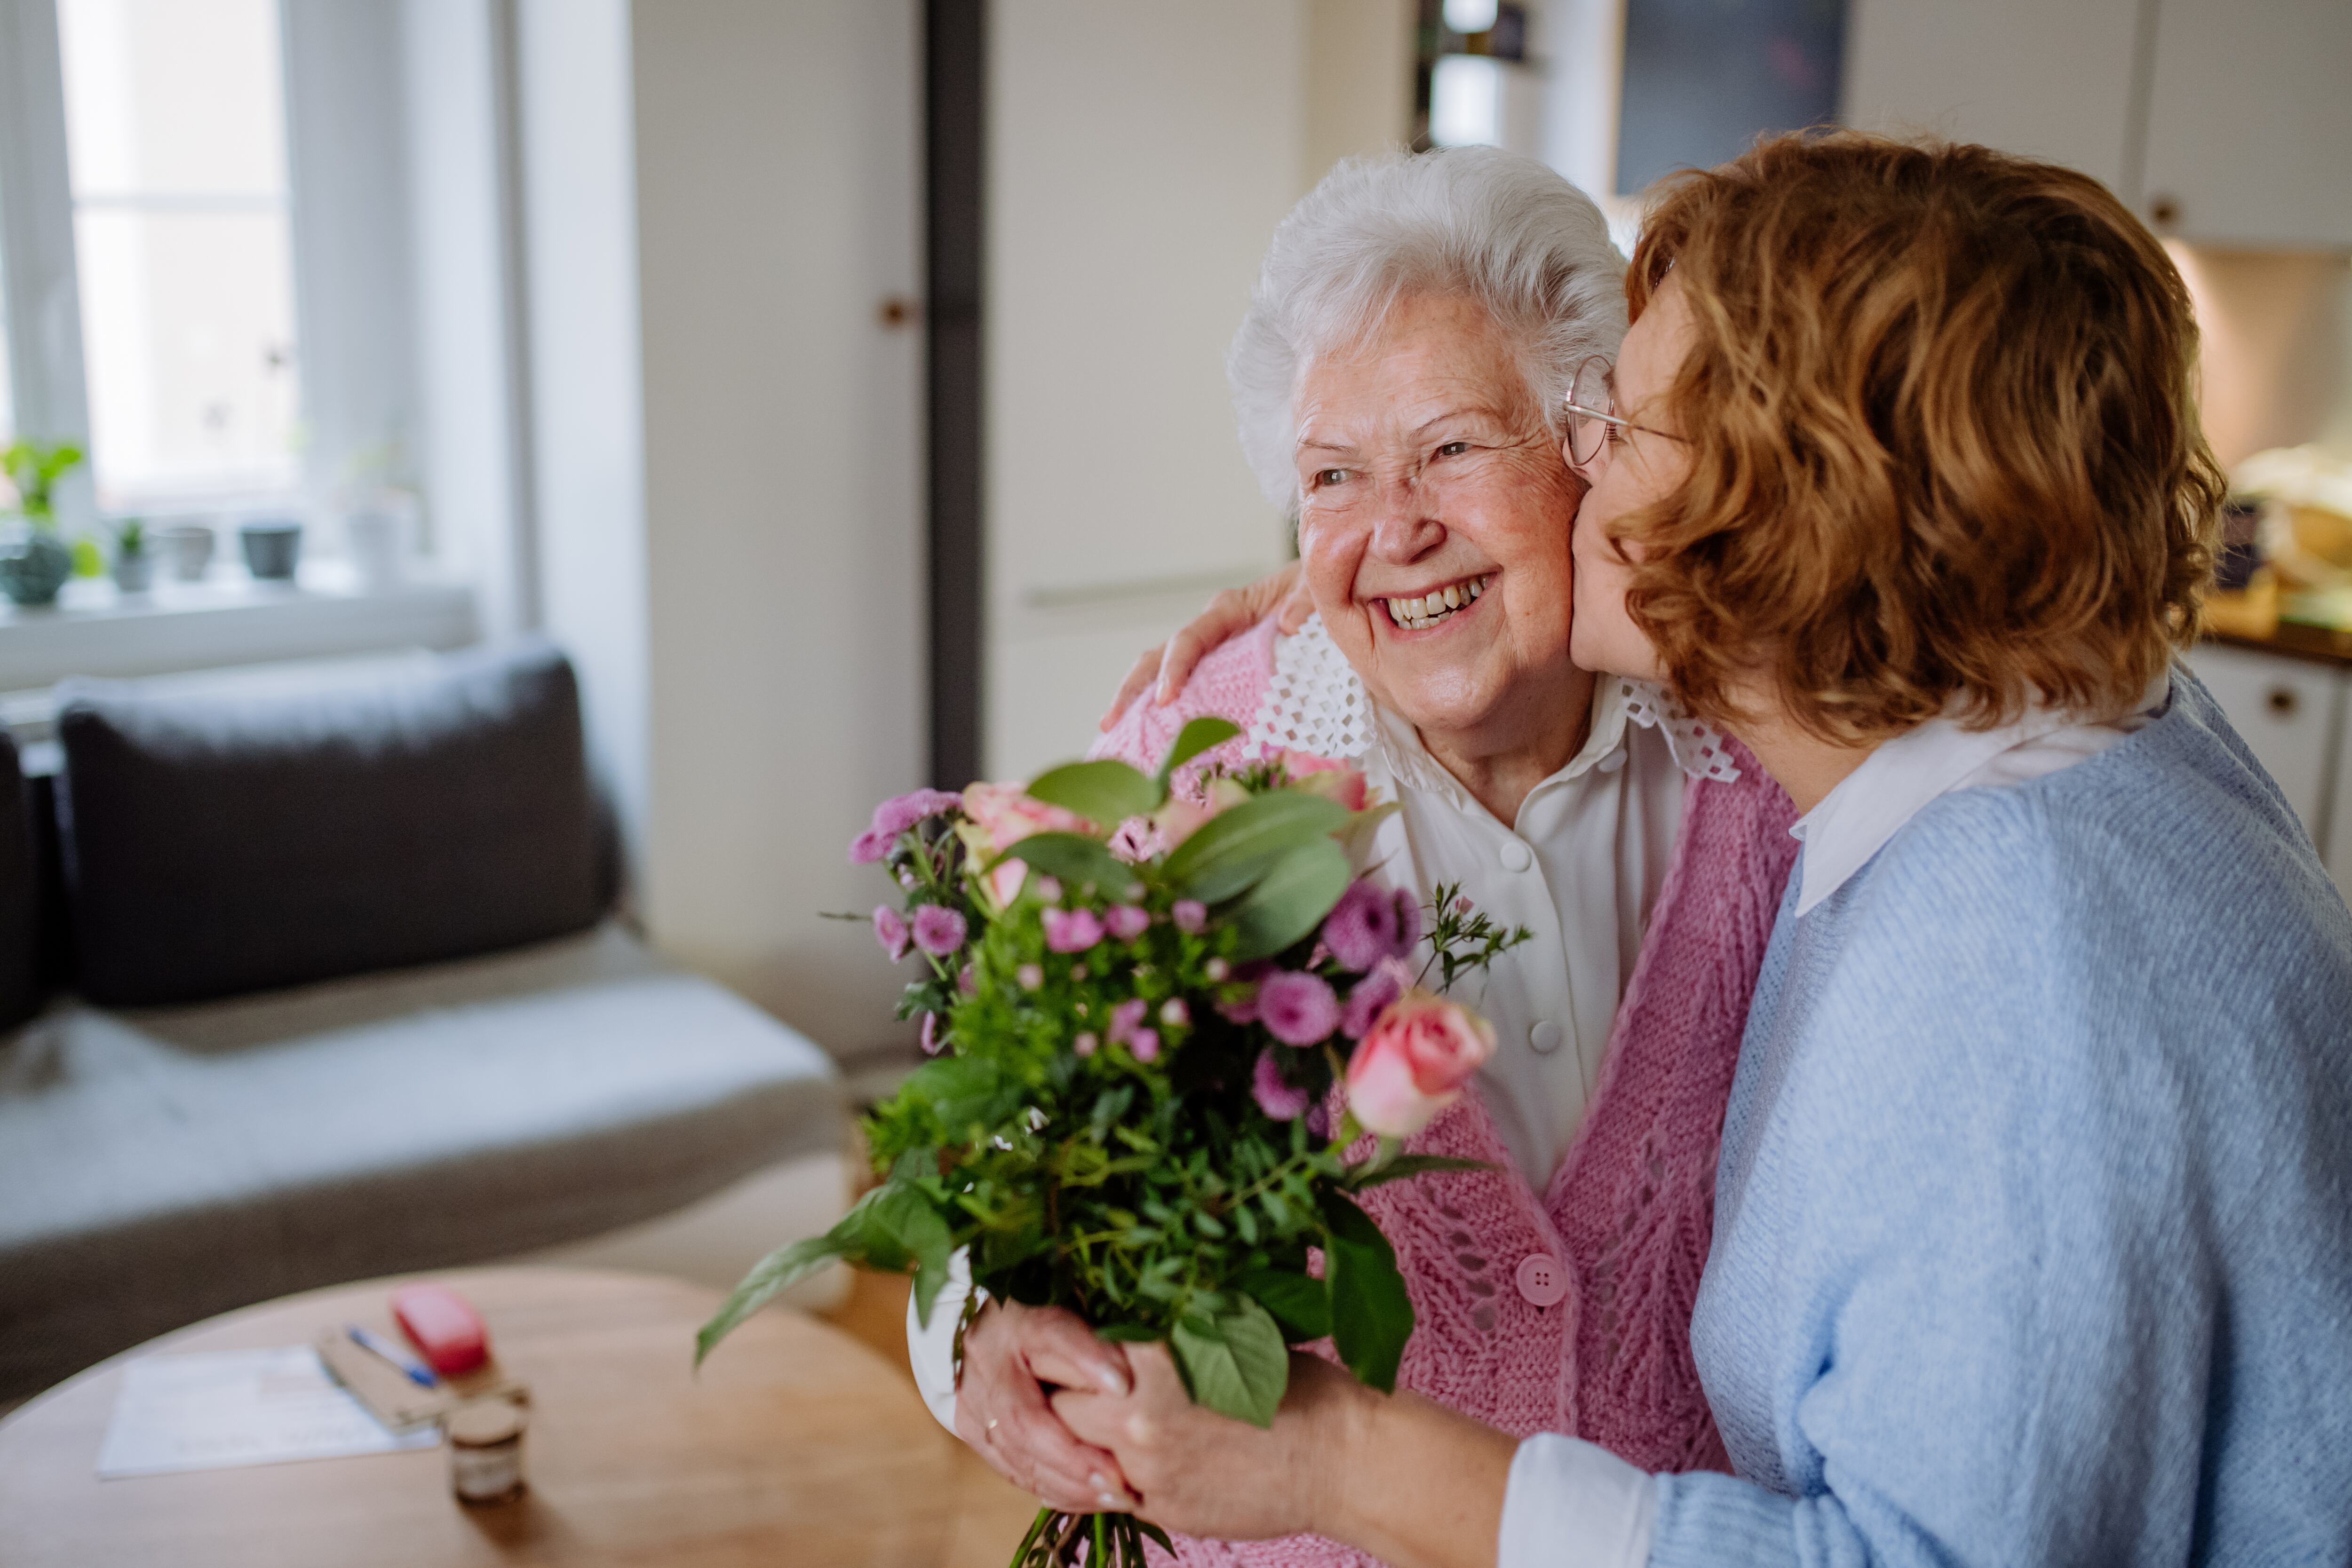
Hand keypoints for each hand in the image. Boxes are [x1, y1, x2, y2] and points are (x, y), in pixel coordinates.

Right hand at [954, 1300, 1142, 1513]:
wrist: (985, 1321)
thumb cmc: (1048, 1309)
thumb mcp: (1076, 1306)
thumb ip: (1104, 1332)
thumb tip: (1144, 1361)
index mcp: (1017, 1317)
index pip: (1051, 1334)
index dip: (1086, 1359)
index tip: (1123, 1385)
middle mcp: (987, 1357)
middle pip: (1025, 1418)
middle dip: (1074, 1457)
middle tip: (1120, 1482)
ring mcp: (972, 1397)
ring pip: (1017, 1453)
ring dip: (1068, 1484)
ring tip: (1116, 1499)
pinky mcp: (971, 1427)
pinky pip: (1013, 1469)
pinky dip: (1054, 1489)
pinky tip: (1089, 1499)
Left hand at [1050, 1344, 1366, 1541]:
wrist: (1342, 1458)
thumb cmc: (1296, 1384)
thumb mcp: (1226, 1334)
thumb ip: (1160, 1333)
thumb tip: (1111, 1313)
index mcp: (1152, 1357)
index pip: (1062, 1348)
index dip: (1056, 1346)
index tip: (1061, 1342)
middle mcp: (1137, 1415)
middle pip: (1052, 1403)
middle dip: (1058, 1393)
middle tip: (1069, 1383)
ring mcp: (1146, 1469)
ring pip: (1072, 1453)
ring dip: (1079, 1437)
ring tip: (1101, 1419)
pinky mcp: (1161, 1509)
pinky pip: (1106, 1493)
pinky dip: (1108, 1476)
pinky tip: (1129, 1459)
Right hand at [1098, 563, 1312, 729]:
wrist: (1328, 591)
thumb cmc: (1319, 588)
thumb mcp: (1314, 587)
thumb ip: (1305, 601)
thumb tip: (1288, 624)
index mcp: (1229, 610)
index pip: (1190, 639)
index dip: (1175, 667)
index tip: (1166, 698)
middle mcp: (1213, 632)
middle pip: (1159, 657)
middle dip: (1132, 690)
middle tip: (1110, 724)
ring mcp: (1214, 654)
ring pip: (1165, 676)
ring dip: (1141, 706)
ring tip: (1119, 740)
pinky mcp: (1224, 674)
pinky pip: (1192, 694)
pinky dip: (1170, 717)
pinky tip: (1159, 745)